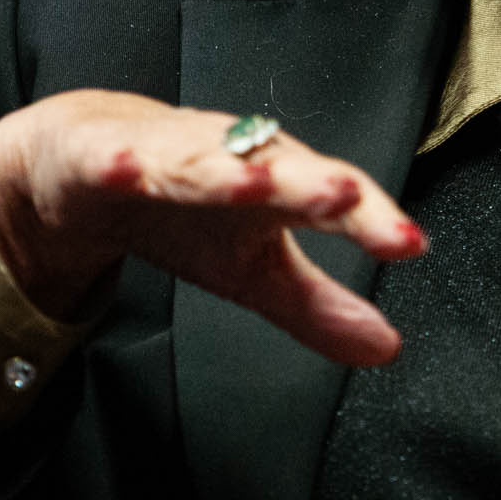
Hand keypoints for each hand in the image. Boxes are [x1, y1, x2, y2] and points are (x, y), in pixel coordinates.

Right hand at [0, 91, 424, 365]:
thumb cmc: (184, 209)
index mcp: (274, 186)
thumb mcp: (252, 270)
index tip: (409, 244)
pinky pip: (110, 158)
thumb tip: (387, 347)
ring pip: (197, 157)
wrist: (91, 159)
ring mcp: (164, 153)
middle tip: (344, 197)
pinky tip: (126, 168)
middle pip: (274, 168)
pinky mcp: (101, 154)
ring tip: (254, 185)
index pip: (333, 199)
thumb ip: (317, 306)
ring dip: (224, 168)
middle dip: (307, 181)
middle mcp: (228, 158)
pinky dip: (118, 161)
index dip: (371, 219)